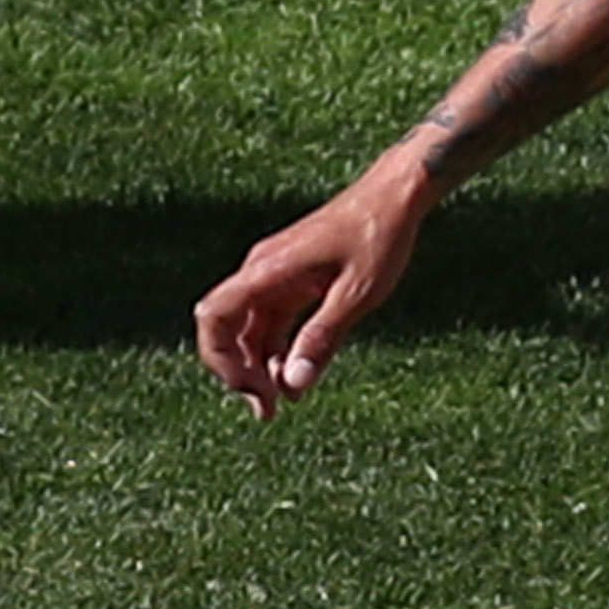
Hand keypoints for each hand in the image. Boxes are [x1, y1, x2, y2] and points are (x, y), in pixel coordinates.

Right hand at [193, 166, 430, 416]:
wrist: (394, 198)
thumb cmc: (378, 239)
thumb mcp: (355, 295)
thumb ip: (322, 338)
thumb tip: (292, 384)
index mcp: (267, 271)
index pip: (214, 317)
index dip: (220, 358)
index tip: (249, 388)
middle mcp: (261, 272)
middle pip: (228, 329)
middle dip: (241, 372)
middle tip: (268, 410)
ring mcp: (274, 276)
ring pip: (251, 329)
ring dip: (260, 366)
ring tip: (282, 403)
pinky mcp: (292, 279)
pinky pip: (273, 320)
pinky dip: (278, 349)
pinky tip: (294, 375)